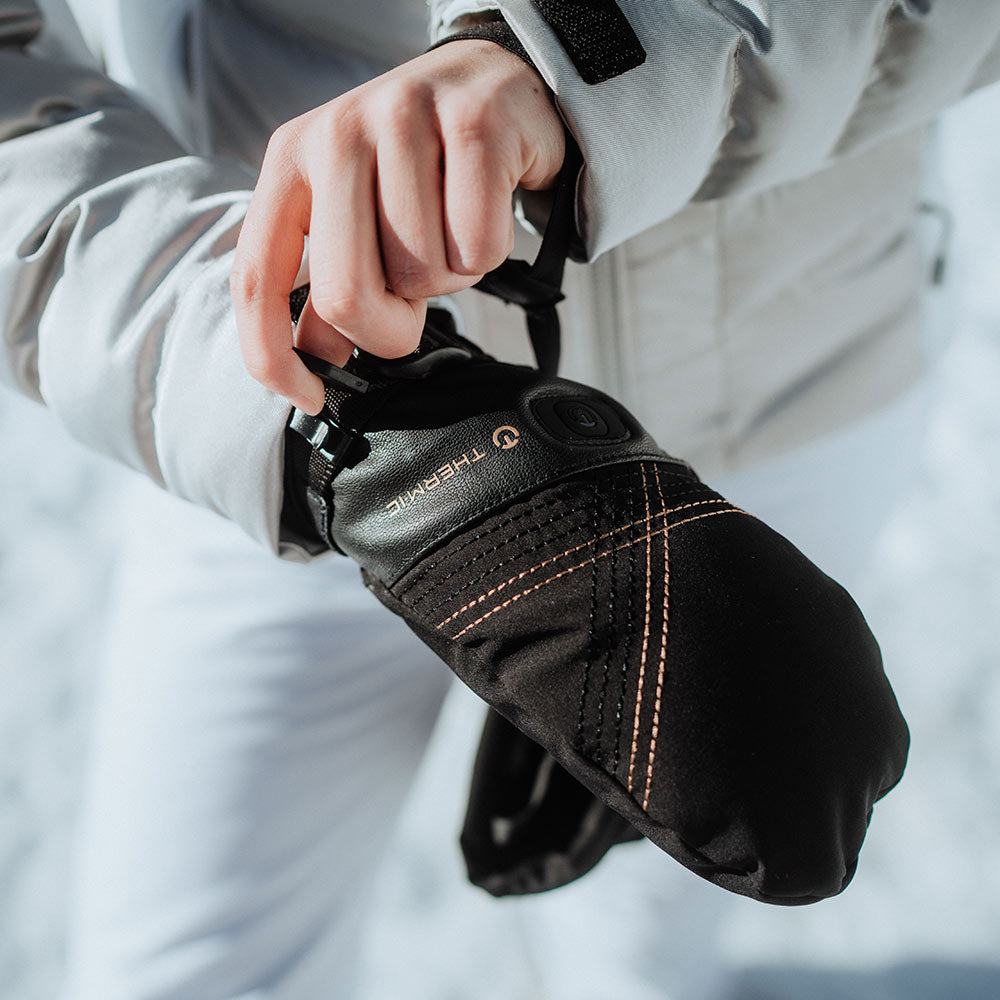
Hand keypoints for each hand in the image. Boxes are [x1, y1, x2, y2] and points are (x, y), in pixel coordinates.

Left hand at [231, 40, 566, 413]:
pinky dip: (490, 254)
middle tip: (413, 303)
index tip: (307, 397)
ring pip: (422, 274)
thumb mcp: (357, 217)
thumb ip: (328, 282)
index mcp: (291, 160)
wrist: (498, 84)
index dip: (272, 356)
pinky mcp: (474, 124)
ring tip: (450, 231)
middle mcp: (337, 133)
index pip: (255, 277)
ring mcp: (404, 119)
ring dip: (447, 279)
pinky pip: (478, 248)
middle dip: (389, 329)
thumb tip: (314, 355)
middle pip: (344, 295)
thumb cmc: (423, 169)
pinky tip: (485, 210)